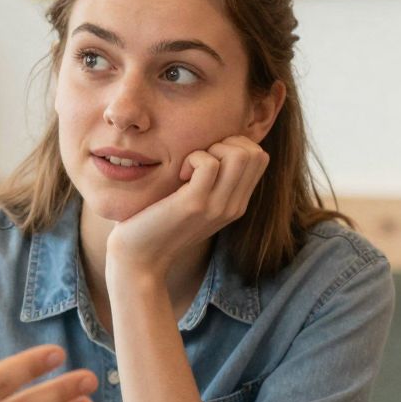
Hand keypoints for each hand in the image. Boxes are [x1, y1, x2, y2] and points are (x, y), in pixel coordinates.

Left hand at [104, 135, 268, 282]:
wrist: (140, 258)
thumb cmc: (160, 224)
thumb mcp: (197, 203)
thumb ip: (214, 183)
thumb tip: (217, 148)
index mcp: (237, 205)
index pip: (260, 157)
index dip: (235, 145)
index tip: (207, 159)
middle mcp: (233, 207)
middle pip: (256, 153)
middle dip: (226, 143)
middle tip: (198, 160)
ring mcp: (217, 207)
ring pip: (239, 155)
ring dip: (211, 149)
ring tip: (189, 167)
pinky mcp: (195, 205)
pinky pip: (209, 163)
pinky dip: (193, 157)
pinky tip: (179, 174)